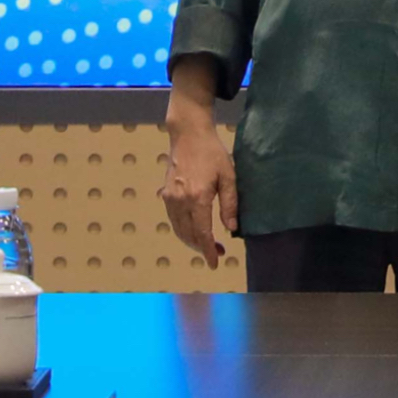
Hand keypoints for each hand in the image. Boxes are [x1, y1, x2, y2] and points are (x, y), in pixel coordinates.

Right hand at [159, 105, 237, 268]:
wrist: (188, 135)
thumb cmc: (212, 152)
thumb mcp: (228, 176)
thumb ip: (230, 203)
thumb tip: (231, 228)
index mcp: (197, 197)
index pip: (202, 233)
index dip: (208, 250)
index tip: (215, 263)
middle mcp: (180, 200)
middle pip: (189, 235)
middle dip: (202, 248)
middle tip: (218, 252)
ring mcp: (170, 198)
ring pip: (179, 229)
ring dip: (192, 241)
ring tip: (207, 244)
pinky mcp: (166, 194)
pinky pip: (173, 220)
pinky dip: (182, 230)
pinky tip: (194, 230)